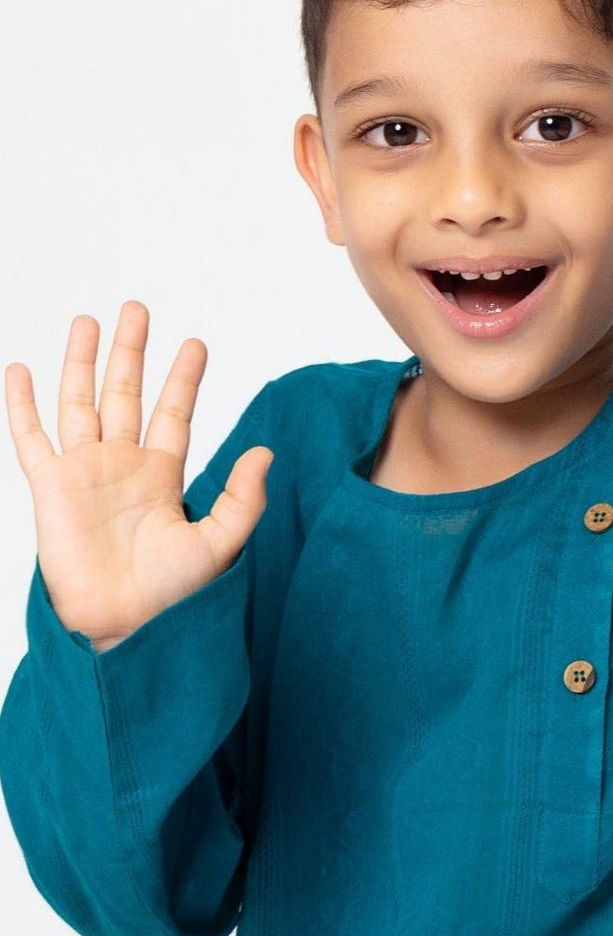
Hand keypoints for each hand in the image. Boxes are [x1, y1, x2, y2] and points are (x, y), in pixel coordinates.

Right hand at [5, 301, 270, 649]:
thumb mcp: (219, 543)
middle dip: (131, 352)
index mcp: (162, 476)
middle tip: (138, 308)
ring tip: (88, 321)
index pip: (173, 413)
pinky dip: (22, 403)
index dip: (183, 379)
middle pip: (125, 394)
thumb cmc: (173, 596)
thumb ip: (241, 498)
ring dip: (82, 362)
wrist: (128, 627)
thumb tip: (264, 453)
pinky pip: (32, 437)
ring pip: (80, 402)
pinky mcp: (50, 488)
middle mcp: (122, 467)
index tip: (196, 343)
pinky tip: (21, 369)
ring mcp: (84, 473)